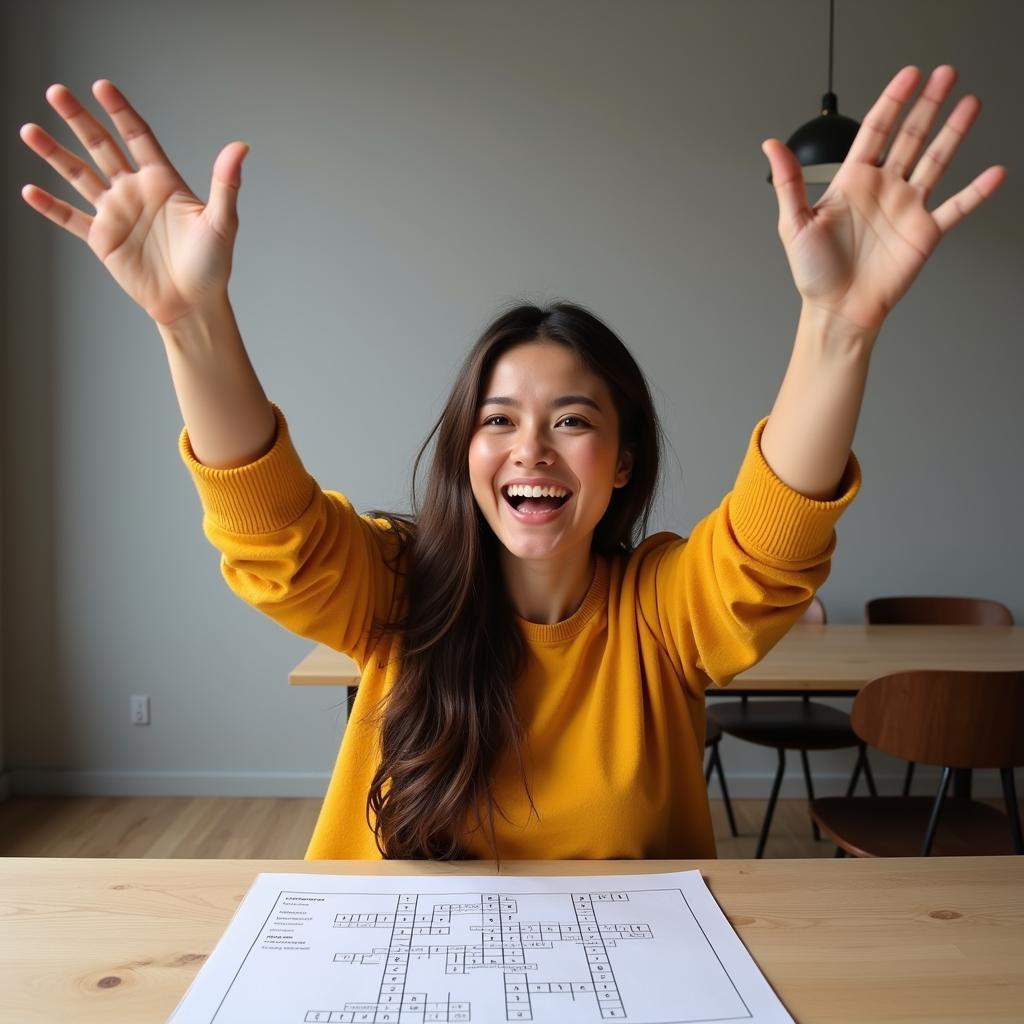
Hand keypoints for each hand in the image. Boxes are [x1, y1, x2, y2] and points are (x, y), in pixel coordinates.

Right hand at [19, 80, 249, 326]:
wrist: (193, 304)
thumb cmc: (212, 266)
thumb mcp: (222, 222)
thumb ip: (225, 183)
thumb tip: (240, 147)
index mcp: (162, 181)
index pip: (136, 135)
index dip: (119, 110)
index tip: (101, 85)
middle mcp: (135, 191)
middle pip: (101, 146)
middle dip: (78, 119)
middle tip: (55, 92)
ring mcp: (116, 214)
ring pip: (79, 175)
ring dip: (55, 154)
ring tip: (30, 130)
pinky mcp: (102, 239)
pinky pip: (71, 218)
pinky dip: (50, 206)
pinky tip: (29, 190)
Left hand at [762, 65, 1006, 333]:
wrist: (837, 310)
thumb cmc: (813, 273)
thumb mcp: (794, 224)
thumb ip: (788, 182)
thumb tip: (770, 145)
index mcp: (852, 182)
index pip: (876, 131)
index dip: (892, 101)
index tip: (908, 76)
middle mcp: (883, 190)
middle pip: (911, 136)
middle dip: (928, 104)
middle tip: (945, 74)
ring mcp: (906, 208)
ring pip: (936, 160)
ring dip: (954, 132)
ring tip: (970, 102)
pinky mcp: (924, 232)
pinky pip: (956, 207)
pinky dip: (976, 191)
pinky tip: (994, 172)